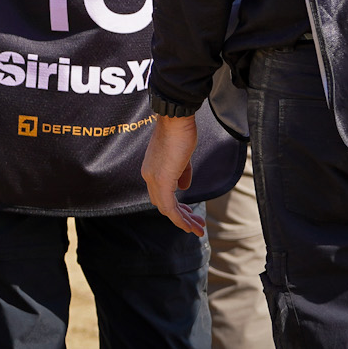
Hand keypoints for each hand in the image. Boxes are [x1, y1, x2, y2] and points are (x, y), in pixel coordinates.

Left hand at [141, 113, 205, 235]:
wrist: (176, 119)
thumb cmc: (180, 133)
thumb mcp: (181, 157)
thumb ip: (181, 173)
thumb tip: (183, 188)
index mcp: (151, 170)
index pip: (160, 195)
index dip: (175, 207)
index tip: (190, 213)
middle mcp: (149, 176)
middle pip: (162, 205)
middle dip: (181, 217)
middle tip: (197, 224)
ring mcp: (153, 178)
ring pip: (166, 209)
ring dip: (183, 221)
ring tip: (199, 229)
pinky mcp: (162, 179)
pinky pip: (169, 207)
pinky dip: (180, 219)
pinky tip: (190, 226)